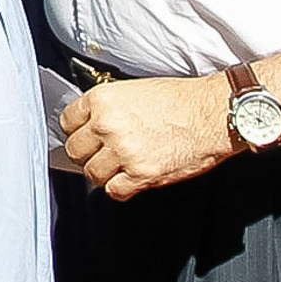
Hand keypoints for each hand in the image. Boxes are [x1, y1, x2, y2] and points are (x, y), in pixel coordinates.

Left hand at [60, 74, 235, 198]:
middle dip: (86, 154)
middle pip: (75, 150)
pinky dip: (120, 188)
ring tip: (120, 166)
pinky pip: (114, 191)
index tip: (84, 135)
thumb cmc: (181, 100)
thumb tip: (91, 123)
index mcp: (103, 100)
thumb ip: (108, 108)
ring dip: (104, 173)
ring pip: (92, 174)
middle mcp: (108, 125)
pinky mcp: (142, 174)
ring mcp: (123, 151)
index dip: (77, 130)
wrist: (213, 114)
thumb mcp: (134, 91)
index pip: (67, 122)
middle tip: (101, 153)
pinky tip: (131, 178)